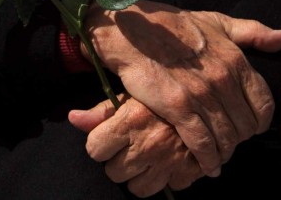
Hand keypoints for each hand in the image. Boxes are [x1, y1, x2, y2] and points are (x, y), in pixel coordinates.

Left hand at [69, 94, 203, 197]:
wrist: (207, 94)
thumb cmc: (163, 91)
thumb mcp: (132, 94)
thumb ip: (102, 111)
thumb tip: (73, 117)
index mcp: (130, 122)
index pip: (94, 149)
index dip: (100, 144)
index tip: (110, 137)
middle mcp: (147, 144)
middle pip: (114, 172)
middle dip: (120, 161)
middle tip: (131, 146)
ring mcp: (168, 161)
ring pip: (137, 188)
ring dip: (141, 175)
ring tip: (148, 156)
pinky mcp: (188, 171)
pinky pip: (168, 187)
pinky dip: (168, 177)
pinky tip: (170, 159)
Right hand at [81, 0, 280, 175]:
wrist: (135, 32)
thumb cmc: (176, 26)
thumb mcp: (217, 21)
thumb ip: (253, 32)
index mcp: (236, 60)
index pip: (264, 104)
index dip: (261, 122)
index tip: (253, 127)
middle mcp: (223, 80)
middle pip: (246, 126)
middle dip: (240, 138)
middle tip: (231, 141)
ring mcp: (201, 95)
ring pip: (226, 138)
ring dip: (225, 152)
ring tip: (220, 156)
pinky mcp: (178, 108)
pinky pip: (202, 143)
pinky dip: (207, 160)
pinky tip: (208, 166)